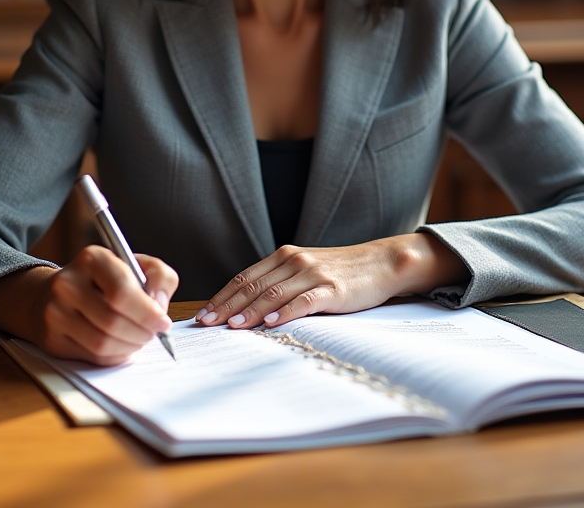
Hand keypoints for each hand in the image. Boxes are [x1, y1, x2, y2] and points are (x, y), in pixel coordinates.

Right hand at [38, 247, 178, 364]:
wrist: (58, 293)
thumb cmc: (105, 280)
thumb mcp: (136, 265)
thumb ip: (159, 275)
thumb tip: (159, 302)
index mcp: (93, 259)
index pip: (121, 290)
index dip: (147, 312)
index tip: (163, 322)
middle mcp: (68, 283)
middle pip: (112, 321)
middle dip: (142, 333)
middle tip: (154, 333)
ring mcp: (56, 312)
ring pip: (102, 343)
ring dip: (130, 347)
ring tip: (139, 339)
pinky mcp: (53, 338)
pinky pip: (92, 356)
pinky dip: (115, 356)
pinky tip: (122, 345)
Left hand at [197, 232, 464, 329]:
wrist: (381, 263)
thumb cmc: (340, 272)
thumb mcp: (305, 271)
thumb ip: (279, 283)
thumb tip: (245, 309)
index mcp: (284, 257)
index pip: (244, 277)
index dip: (222, 296)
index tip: (202, 314)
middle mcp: (295, 261)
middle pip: (253, 285)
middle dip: (226, 306)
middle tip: (206, 323)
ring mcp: (313, 274)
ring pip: (273, 293)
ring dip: (250, 311)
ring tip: (232, 326)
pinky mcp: (332, 289)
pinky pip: (303, 301)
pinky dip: (285, 312)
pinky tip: (271, 323)